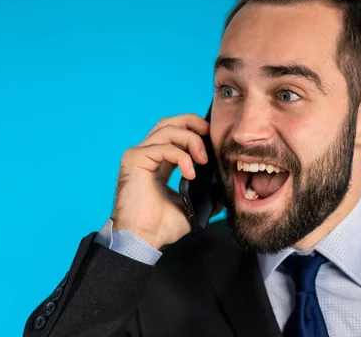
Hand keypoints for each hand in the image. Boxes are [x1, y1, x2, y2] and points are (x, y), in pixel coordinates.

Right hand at [111, 114, 209, 248]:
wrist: (144, 239)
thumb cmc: (162, 226)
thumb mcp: (191, 205)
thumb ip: (205, 193)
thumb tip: (225, 190)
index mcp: (159, 162)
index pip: (175, 131)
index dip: (194, 128)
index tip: (212, 137)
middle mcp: (148, 154)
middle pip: (170, 122)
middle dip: (193, 123)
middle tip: (209, 135)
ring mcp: (139, 155)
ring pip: (168, 130)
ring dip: (191, 140)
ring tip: (203, 161)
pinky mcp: (134, 160)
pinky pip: (162, 147)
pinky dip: (181, 157)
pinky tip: (190, 173)